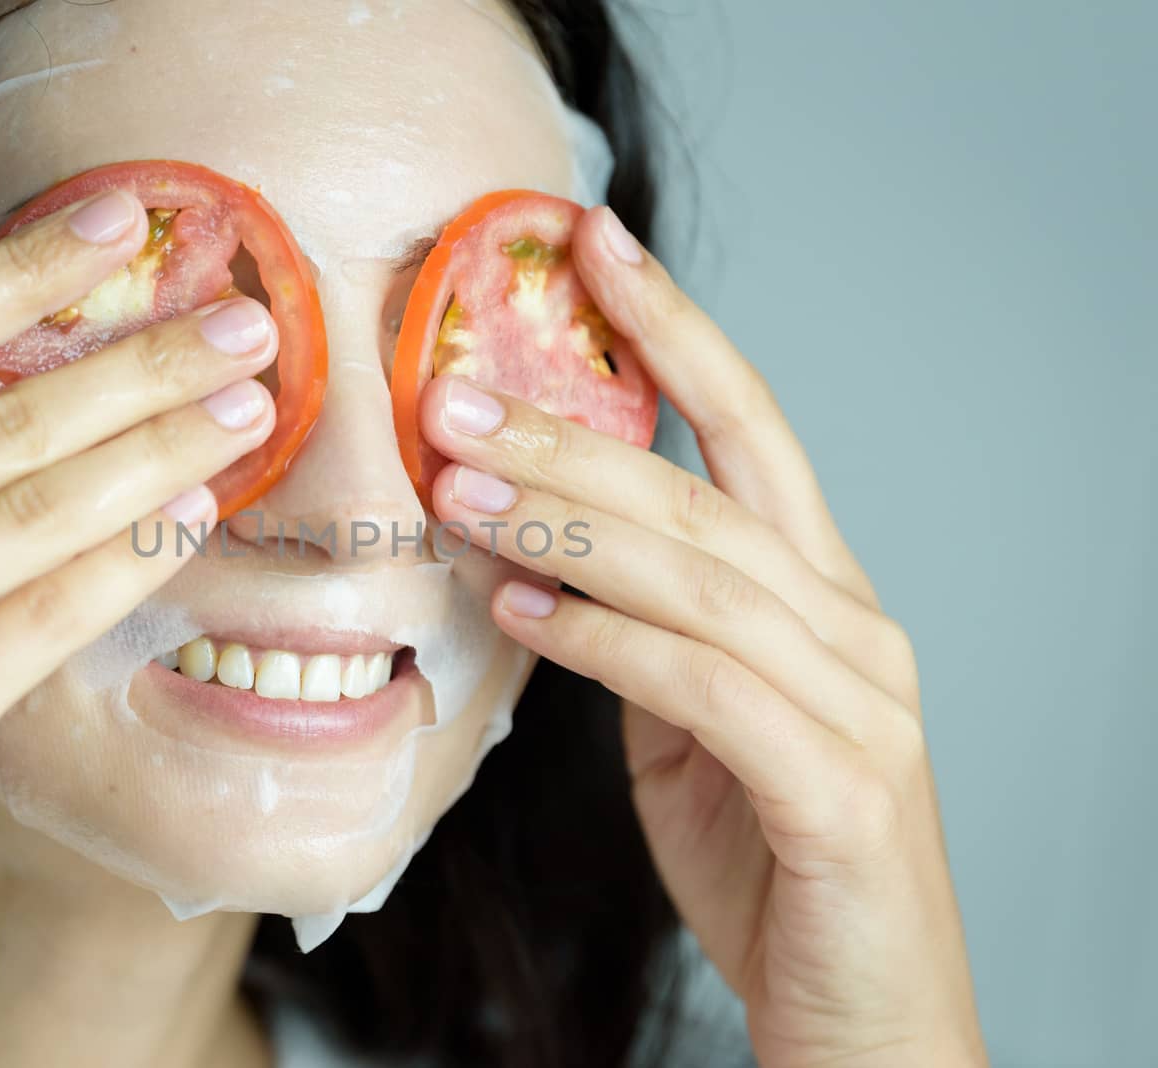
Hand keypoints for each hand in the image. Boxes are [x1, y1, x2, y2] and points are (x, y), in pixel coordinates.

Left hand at [417, 208, 986, 1066]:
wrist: (856, 1016)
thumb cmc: (769, 860)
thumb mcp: (691, 724)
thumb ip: (642, 635)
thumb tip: (532, 556)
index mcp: (821, 596)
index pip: (750, 432)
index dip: (675, 331)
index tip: (595, 245)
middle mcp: (853, 628)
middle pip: (705, 496)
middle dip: (576, 431)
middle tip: (453, 391)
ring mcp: (858, 707)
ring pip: (700, 579)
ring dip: (567, 524)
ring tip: (457, 487)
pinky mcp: (838, 790)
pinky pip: (702, 689)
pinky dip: (607, 640)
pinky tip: (523, 607)